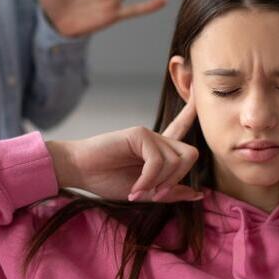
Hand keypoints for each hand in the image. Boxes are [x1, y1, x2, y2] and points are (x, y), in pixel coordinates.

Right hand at [46, 94, 199, 202]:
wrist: (79, 171)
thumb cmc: (107, 180)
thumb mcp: (145, 192)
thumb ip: (170, 191)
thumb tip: (199, 193)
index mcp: (158, 151)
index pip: (181, 128)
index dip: (192, 110)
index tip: (198, 84)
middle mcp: (156, 139)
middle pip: (190, 154)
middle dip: (177, 179)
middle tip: (156, 194)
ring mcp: (148, 134)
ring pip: (176, 160)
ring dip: (160, 182)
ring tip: (139, 191)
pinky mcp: (139, 133)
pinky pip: (157, 161)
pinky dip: (149, 179)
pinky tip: (134, 187)